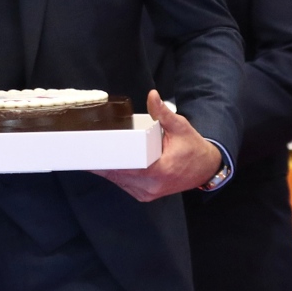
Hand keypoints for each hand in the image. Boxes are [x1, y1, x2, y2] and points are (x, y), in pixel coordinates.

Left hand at [92, 89, 221, 201]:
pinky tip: (107, 164)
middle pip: (118, 176)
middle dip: (103, 163)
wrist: (205, 168)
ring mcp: (148, 193)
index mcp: (160, 171)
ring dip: (108, 170)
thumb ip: (163, 113)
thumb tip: (152, 96)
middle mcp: (152, 186)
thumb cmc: (192, 147)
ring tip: (91, 156)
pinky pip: (125, 186)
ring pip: (119, 182)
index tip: (94, 152)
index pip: (127, 168)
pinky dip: (116, 175)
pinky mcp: (145, 195)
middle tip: (86, 150)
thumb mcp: (180, 127)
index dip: (108, 161)